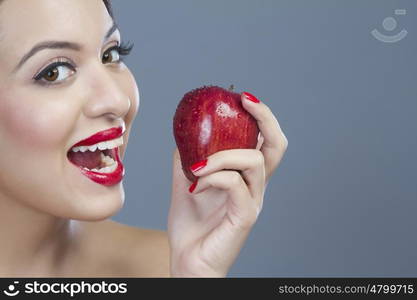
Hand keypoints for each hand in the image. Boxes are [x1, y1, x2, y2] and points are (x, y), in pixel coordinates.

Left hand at [167, 92, 287, 276]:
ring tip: (197, 165)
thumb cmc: (192, 225)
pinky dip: (213, 176)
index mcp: (245, 177)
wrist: (188, 261)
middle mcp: (255, 186)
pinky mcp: (245, 216)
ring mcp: (253, 201)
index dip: (261, 116)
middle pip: (276, 146)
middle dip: (265, 118)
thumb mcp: (186, 183)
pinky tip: (195, 185)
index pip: (265, 141)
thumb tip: (182, 132)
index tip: (243, 97)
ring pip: (253, 161)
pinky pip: (235, 184)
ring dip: (221, 155)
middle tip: (245, 101)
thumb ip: (188, 159)